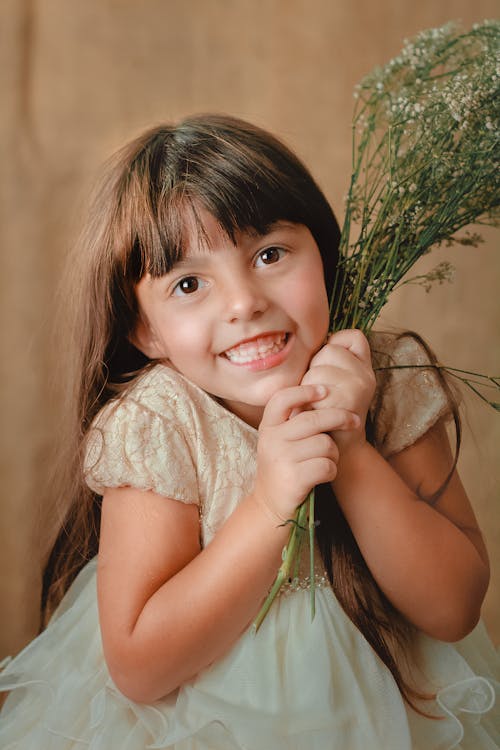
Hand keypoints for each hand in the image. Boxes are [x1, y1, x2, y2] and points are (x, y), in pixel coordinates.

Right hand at [252, 384, 358, 520]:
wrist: (270, 505)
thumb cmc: (283, 467)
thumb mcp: (279, 441)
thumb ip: (294, 422)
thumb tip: (327, 396)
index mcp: (268, 427)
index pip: (282, 399)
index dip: (304, 391)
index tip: (324, 390)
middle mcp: (271, 440)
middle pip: (313, 419)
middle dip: (340, 418)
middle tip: (355, 421)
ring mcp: (282, 459)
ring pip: (325, 444)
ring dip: (334, 454)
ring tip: (325, 461)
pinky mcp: (294, 478)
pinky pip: (327, 466)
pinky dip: (331, 471)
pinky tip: (322, 476)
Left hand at [301, 329, 375, 453]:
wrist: (337, 453)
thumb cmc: (326, 415)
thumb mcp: (332, 385)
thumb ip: (326, 363)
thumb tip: (303, 343)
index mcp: (364, 368)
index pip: (353, 337)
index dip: (337, 345)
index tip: (330, 367)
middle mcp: (366, 375)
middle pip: (328, 350)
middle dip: (314, 370)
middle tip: (320, 395)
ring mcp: (358, 387)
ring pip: (318, 369)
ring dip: (307, 388)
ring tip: (315, 405)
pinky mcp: (346, 401)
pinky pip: (313, 389)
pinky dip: (306, 403)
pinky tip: (313, 414)